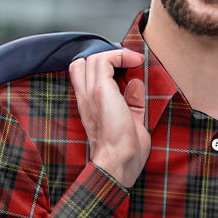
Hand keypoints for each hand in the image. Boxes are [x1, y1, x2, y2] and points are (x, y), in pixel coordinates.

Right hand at [69, 48, 148, 187]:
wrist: (118, 163)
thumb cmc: (125, 152)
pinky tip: (134, 61)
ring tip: (133, 61)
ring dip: (115, 55)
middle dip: (105, 58)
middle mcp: (85, 98)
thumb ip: (132, 103)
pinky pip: (104, 60)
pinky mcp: (100, 91)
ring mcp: (90, 93)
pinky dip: (120, 55)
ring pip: (92, 58)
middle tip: (127, 64)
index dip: (103, 67)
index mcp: (89, 107)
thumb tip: (135, 84)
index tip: (126, 68)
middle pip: (82, 63)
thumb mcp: (132, 122)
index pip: (83, 75)